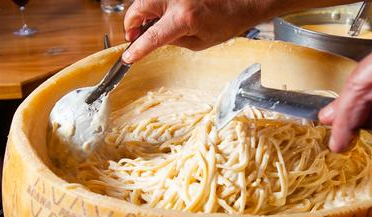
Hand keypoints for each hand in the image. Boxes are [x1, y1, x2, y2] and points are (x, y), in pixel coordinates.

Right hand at [122, 0, 279, 63]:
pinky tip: (163, 15)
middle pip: (137, 9)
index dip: (137, 49)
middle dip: (132, 24)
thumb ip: (173, 41)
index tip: (128, 57)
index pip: (152, 36)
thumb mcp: (199, 42)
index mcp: (183, 17)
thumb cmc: (226, 21)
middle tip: (136, 36)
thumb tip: (154, 39)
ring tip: (151, 26)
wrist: (242, 0)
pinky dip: (155, 7)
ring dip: (143, 14)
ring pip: (144, 0)